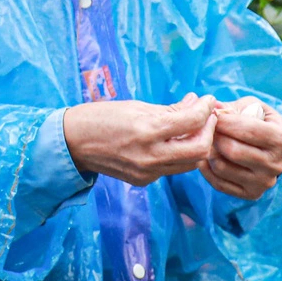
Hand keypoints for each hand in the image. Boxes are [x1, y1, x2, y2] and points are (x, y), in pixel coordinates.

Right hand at [63, 94, 218, 186]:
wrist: (72, 143)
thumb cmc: (102, 117)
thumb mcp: (137, 107)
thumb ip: (170, 109)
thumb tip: (196, 103)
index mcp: (147, 130)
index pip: (192, 121)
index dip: (206, 108)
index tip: (208, 99)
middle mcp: (150, 155)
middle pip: (200, 150)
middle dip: (209, 131)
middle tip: (207, 116)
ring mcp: (147, 172)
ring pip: (189, 163)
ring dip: (197, 144)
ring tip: (193, 128)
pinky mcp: (143, 180)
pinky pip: (171, 169)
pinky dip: (179, 154)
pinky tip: (173, 141)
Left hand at [202, 98, 281, 199]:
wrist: (271, 151)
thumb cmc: (259, 123)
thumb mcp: (253, 107)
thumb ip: (233, 107)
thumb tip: (212, 108)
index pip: (249, 130)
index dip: (225, 121)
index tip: (211, 114)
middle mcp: (276, 164)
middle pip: (233, 150)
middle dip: (215, 137)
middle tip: (207, 129)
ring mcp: (264, 182)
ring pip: (222, 168)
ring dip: (209, 152)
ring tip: (207, 142)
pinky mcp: (251, 194)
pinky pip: (218, 183)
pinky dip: (206, 169)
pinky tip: (206, 157)